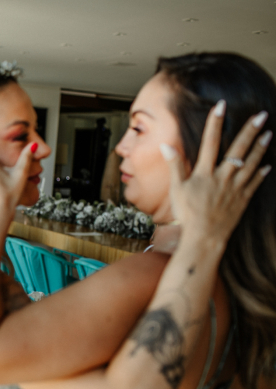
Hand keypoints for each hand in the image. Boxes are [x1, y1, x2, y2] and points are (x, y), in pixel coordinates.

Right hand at [161, 101, 271, 245]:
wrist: (203, 237)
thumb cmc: (187, 214)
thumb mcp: (176, 189)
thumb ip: (174, 166)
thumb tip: (166, 146)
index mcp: (204, 173)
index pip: (210, 142)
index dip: (215, 123)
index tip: (221, 106)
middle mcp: (222, 177)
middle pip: (238, 149)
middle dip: (250, 131)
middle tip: (261, 116)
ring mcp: (234, 188)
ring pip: (250, 163)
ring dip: (260, 147)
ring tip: (268, 134)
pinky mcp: (242, 199)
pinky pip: (254, 183)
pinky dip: (261, 173)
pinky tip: (267, 164)